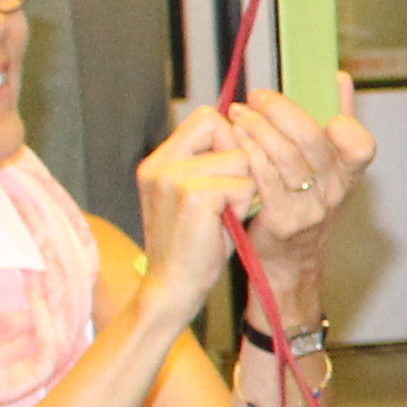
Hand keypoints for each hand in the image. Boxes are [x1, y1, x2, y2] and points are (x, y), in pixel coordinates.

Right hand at [136, 109, 258, 323]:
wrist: (173, 287)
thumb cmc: (194, 245)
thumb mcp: (196, 196)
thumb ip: (211, 163)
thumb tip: (248, 130)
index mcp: (158, 161)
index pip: (206, 118)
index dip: (229, 139)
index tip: (230, 172)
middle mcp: (160, 164)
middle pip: (224, 130)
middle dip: (239, 162)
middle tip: (225, 199)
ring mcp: (173, 178)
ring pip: (241, 159)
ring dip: (244, 189)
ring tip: (222, 215)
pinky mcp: (193, 195)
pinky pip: (244, 184)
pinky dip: (243, 205)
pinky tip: (223, 225)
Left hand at [225, 83, 373, 265]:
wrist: (287, 259)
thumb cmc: (304, 203)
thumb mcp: (328, 167)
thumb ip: (336, 122)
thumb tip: (340, 79)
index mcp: (349, 176)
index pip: (361, 148)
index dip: (345, 128)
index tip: (322, 114)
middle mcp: (334, 194)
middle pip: (310, 140)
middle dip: (279, 110)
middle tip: (256, 96)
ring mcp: (309, 209)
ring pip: (284, 157)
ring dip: (256, 127)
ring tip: (238, 113)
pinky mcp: (282, 221)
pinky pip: (263, 178)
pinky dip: (248, 152)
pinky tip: (236, 139)